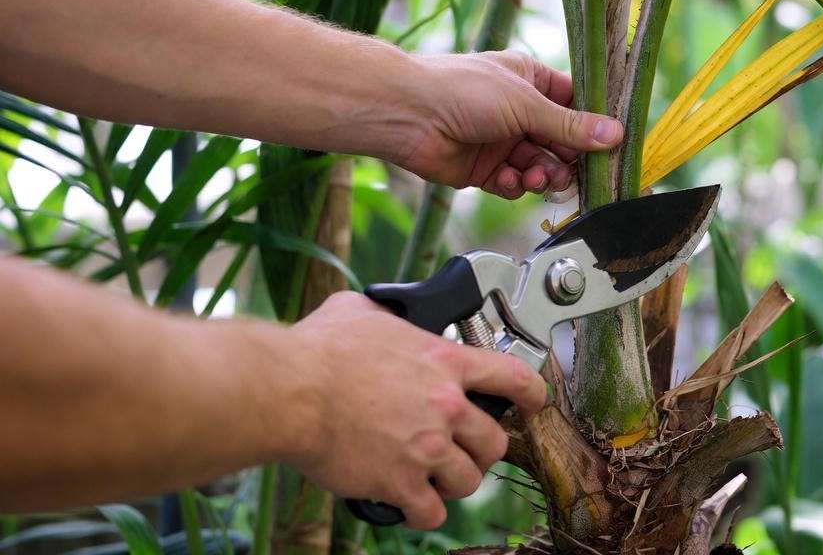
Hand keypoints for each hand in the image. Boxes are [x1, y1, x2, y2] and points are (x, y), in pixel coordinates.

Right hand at [285, 292, 546, 529]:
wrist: (289, 391)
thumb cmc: (317, 350)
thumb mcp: (359, 312)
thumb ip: (386, 314)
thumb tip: (379, 310)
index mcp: (444, 361)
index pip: (512, 376)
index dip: (531, 394)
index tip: (532, 403)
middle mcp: (445, 405)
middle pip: (495, 441)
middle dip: (482, 450)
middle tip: (463, 451)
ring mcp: (427, 447)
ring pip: (469, 480)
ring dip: (454, 483)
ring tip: (435, 480)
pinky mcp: (400, 482)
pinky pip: (432, 512)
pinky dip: (424, 512)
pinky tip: (411, 505)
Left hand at [397, 51, 622, 198]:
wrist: (408, 115)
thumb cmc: (463, 90)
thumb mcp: (526, 104)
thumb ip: (570, 125)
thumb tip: (615, 134)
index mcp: (531, 81)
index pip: (575, 104)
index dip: (592, 125)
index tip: (610, 143)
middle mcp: (520, 111)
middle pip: (562, 142)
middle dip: (567, 158)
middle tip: (572, 171)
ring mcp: (503, 142)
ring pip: (540, 167)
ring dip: (542, 176)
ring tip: (537, 179)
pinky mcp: (485, 170)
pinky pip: (515, 185)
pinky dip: (516, 186)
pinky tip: (510, 181)